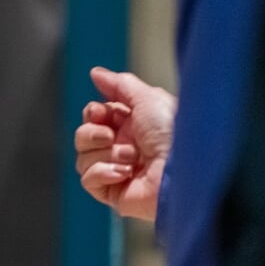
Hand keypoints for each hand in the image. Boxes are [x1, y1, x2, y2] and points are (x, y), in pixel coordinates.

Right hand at [75, 67, 175, 221]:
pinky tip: (126, 172)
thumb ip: (119, 84)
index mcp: (131, 125)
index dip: (93, 113)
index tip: (101, 113)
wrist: (182, 167)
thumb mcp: (147, 97)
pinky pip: (89, 180)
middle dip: (92, 133)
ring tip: (131, 157)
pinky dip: (103, 172)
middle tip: (110, 136)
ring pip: (82, 159)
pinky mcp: (114, 192)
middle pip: (82, 136)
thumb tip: (96, 73)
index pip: (94, 117)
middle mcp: (122, 147)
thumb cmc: (173, 132)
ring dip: (105, 154)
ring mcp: (117, 171)